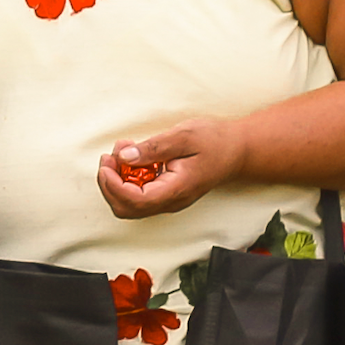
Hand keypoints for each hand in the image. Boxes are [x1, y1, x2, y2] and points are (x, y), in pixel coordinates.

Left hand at [98, 117, 246, 217]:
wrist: (237, 150)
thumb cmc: (215, 141)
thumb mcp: (183, 136)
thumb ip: (153, 148)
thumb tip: (124, 157)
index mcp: (177, 189)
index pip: (136, 201)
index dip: (113, 185)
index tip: (106, 163)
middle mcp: (171, 201)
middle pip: (126, 208)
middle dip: (110, 184)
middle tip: (110, 156)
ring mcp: (168, 200)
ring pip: (130, 204)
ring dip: (117, 180)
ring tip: (121, 151)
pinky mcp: (165, 194)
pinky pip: (138, 195)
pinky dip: (127, 178)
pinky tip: (131, 156)